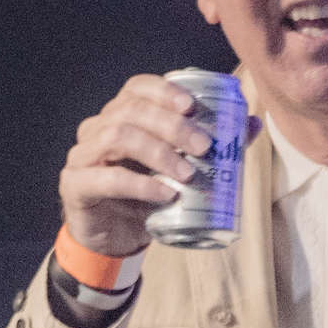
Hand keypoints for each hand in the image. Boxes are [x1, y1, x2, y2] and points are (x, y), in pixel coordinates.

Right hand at [57, 73, 208, 257]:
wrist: (114, 240)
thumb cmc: (146, 197)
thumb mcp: (179, 171)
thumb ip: (212, 146)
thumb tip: (251, 123)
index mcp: (122, 115)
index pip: (138, 88)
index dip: (164, 91)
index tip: (193, 106)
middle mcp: (98, 127)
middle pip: (131, 110)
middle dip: (171, 125)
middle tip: (203, 146)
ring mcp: (84, 154)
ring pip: (118, 137)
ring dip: (159, 153)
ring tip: (188, 174)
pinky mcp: (76, 184)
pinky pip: (107, 178)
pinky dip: (140, 185)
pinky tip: (165, 194)